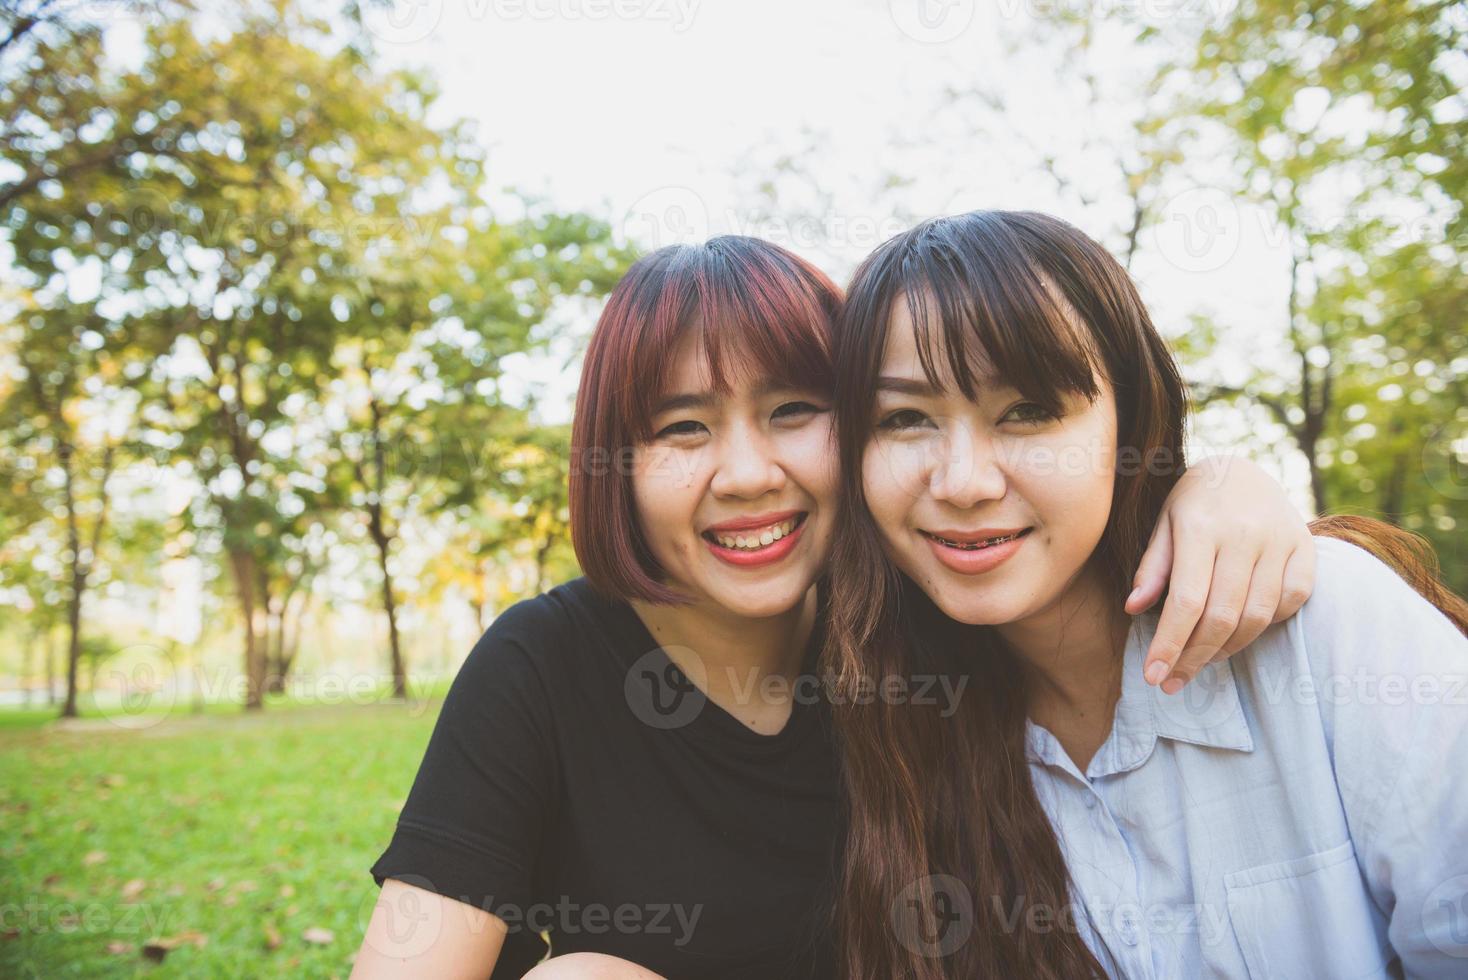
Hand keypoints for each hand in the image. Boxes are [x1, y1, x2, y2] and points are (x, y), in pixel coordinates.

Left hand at [1128, 455, 1315, 692]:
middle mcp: (1245, 534)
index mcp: (1201, 526)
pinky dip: (1267, 624)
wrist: (1242, 467)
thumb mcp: (1163, 522)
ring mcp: (1280, 540)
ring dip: (1228, 648)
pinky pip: (1291, 601)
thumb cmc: (1193, 502)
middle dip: (1195, 657)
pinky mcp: (1306, 548)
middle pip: (1223, 615)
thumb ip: (1153, 565)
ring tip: (1201, 661)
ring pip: (1258, 615)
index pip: (1186, 601)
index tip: (1153, 676)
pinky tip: (1241, 631)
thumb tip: (1134, 609)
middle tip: (1172, 682)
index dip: (1170, 644)